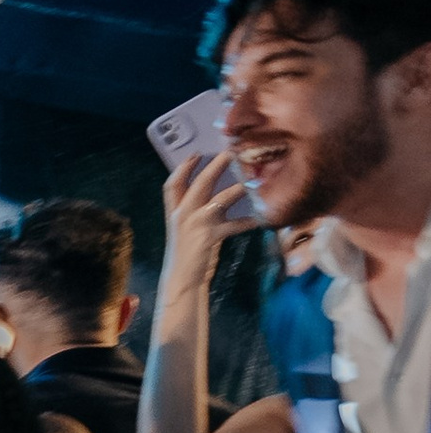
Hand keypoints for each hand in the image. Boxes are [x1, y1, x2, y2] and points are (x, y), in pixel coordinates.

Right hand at [161, 147, 253, 283]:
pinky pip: (234, 225)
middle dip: (214, 167)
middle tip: (228, 153)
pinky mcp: (210, 237)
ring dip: (236, 189)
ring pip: (218, 200)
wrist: (182, 279)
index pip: (172, 184)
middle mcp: (182, 214)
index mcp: (174, 211)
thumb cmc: (186, 252)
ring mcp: (196, 225)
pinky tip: (260, 219)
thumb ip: (194, 211)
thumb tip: (215, 195)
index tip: (196, 154)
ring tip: (250, 182)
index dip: (183, 168)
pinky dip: (248, 222)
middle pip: (198, 184)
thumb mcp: (183, 228)